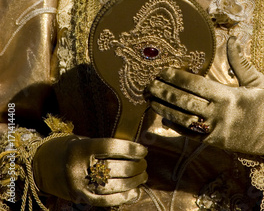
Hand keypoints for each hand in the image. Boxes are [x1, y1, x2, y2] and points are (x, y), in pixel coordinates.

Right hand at [33, 136, 147, 205]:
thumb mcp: (83, 141)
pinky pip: (106, 200)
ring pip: (113, 186)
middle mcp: (78, 168)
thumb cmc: (67, 148)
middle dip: (135, 166)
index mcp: (79, 148)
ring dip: (133, 182)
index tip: (143, 149)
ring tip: (143, 175)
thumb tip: (132, 151)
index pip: (111, 147)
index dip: (130, 148)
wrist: (40, 165)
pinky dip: (123, 197)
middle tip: (144, 163)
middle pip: (114, 168)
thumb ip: (104, 146)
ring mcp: (79, 186)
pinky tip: (135, 191)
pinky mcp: (80, 198)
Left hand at [148, 37, 263, 158]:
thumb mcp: (258, 81)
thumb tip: (232, 38)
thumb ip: (240, 62)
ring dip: (164, 109)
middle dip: (164, 92)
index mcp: (229, 97)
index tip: (163, 70)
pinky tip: (164, 117)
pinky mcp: (216, 143)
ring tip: (150, 99)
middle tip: (148, 84)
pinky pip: (191, 135)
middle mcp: (219, 115)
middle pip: (184, 102)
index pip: (195, 85)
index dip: (177, 77)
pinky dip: (176, 126)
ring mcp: (216, 132)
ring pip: (183, 120)